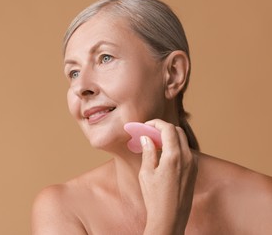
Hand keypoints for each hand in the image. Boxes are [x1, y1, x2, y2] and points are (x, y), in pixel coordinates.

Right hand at [139, 119, 197, 234]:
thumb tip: (146, 138)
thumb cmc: (155, 198)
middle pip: (178, 131)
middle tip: (149, 132)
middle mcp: (188, 158)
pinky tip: (164, 154)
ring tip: (155, 142)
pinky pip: (186, 151)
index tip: (146, 125)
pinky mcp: (194, 171)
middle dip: (163, 128)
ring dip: (170, 137)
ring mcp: (193, 164)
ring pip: (183, 140)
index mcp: (174, 156)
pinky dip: (175, 146)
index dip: (156, 123)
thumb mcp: (146, 173)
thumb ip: (148, 152)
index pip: (168, 129)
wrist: (170, 219)